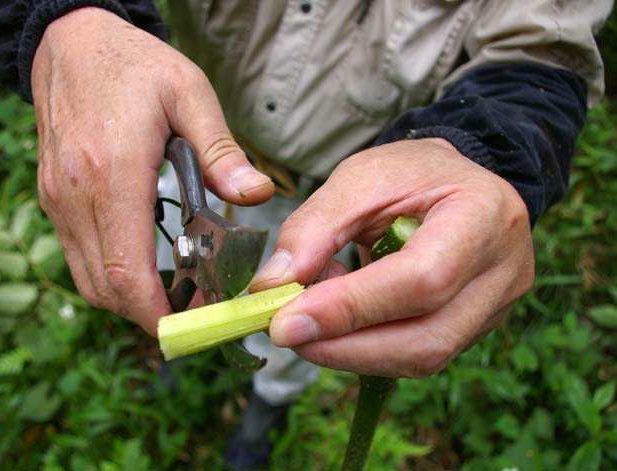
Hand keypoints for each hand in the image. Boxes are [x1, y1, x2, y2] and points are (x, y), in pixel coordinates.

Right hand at [31, 8, 273, 334]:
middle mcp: (75, 195)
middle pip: (104, 288)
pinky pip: (79, 256)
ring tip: (176, 292)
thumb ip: (221, 151)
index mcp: (112, 172)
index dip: (158, 312)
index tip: (192, 325)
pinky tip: (145, 263)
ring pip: (87, 279)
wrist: (71, 43)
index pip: (126, 271)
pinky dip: (111, 274)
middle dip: (150, 313)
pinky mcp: (53, 199)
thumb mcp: (188, 93)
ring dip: (129, 298)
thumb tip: (255, 197)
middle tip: (196, 310)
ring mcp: (57, 200)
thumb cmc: (133, 64)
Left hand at [249, 138, 533, 376]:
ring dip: (351, 350)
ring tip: (312, 315)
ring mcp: (496, 307)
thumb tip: (271, 287)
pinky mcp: (477, 328)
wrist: (456, 182)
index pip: (422, 279)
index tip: (285, 322)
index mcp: (484, 216)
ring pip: (423, 357)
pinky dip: (367, 346)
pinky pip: (419, 354)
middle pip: (427, 338)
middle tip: (285, 334)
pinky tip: (340, 320)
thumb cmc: (411, 173)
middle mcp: (503, 272)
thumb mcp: (360, 178)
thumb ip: (314, 228)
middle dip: (344, 347)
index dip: (351, 308)